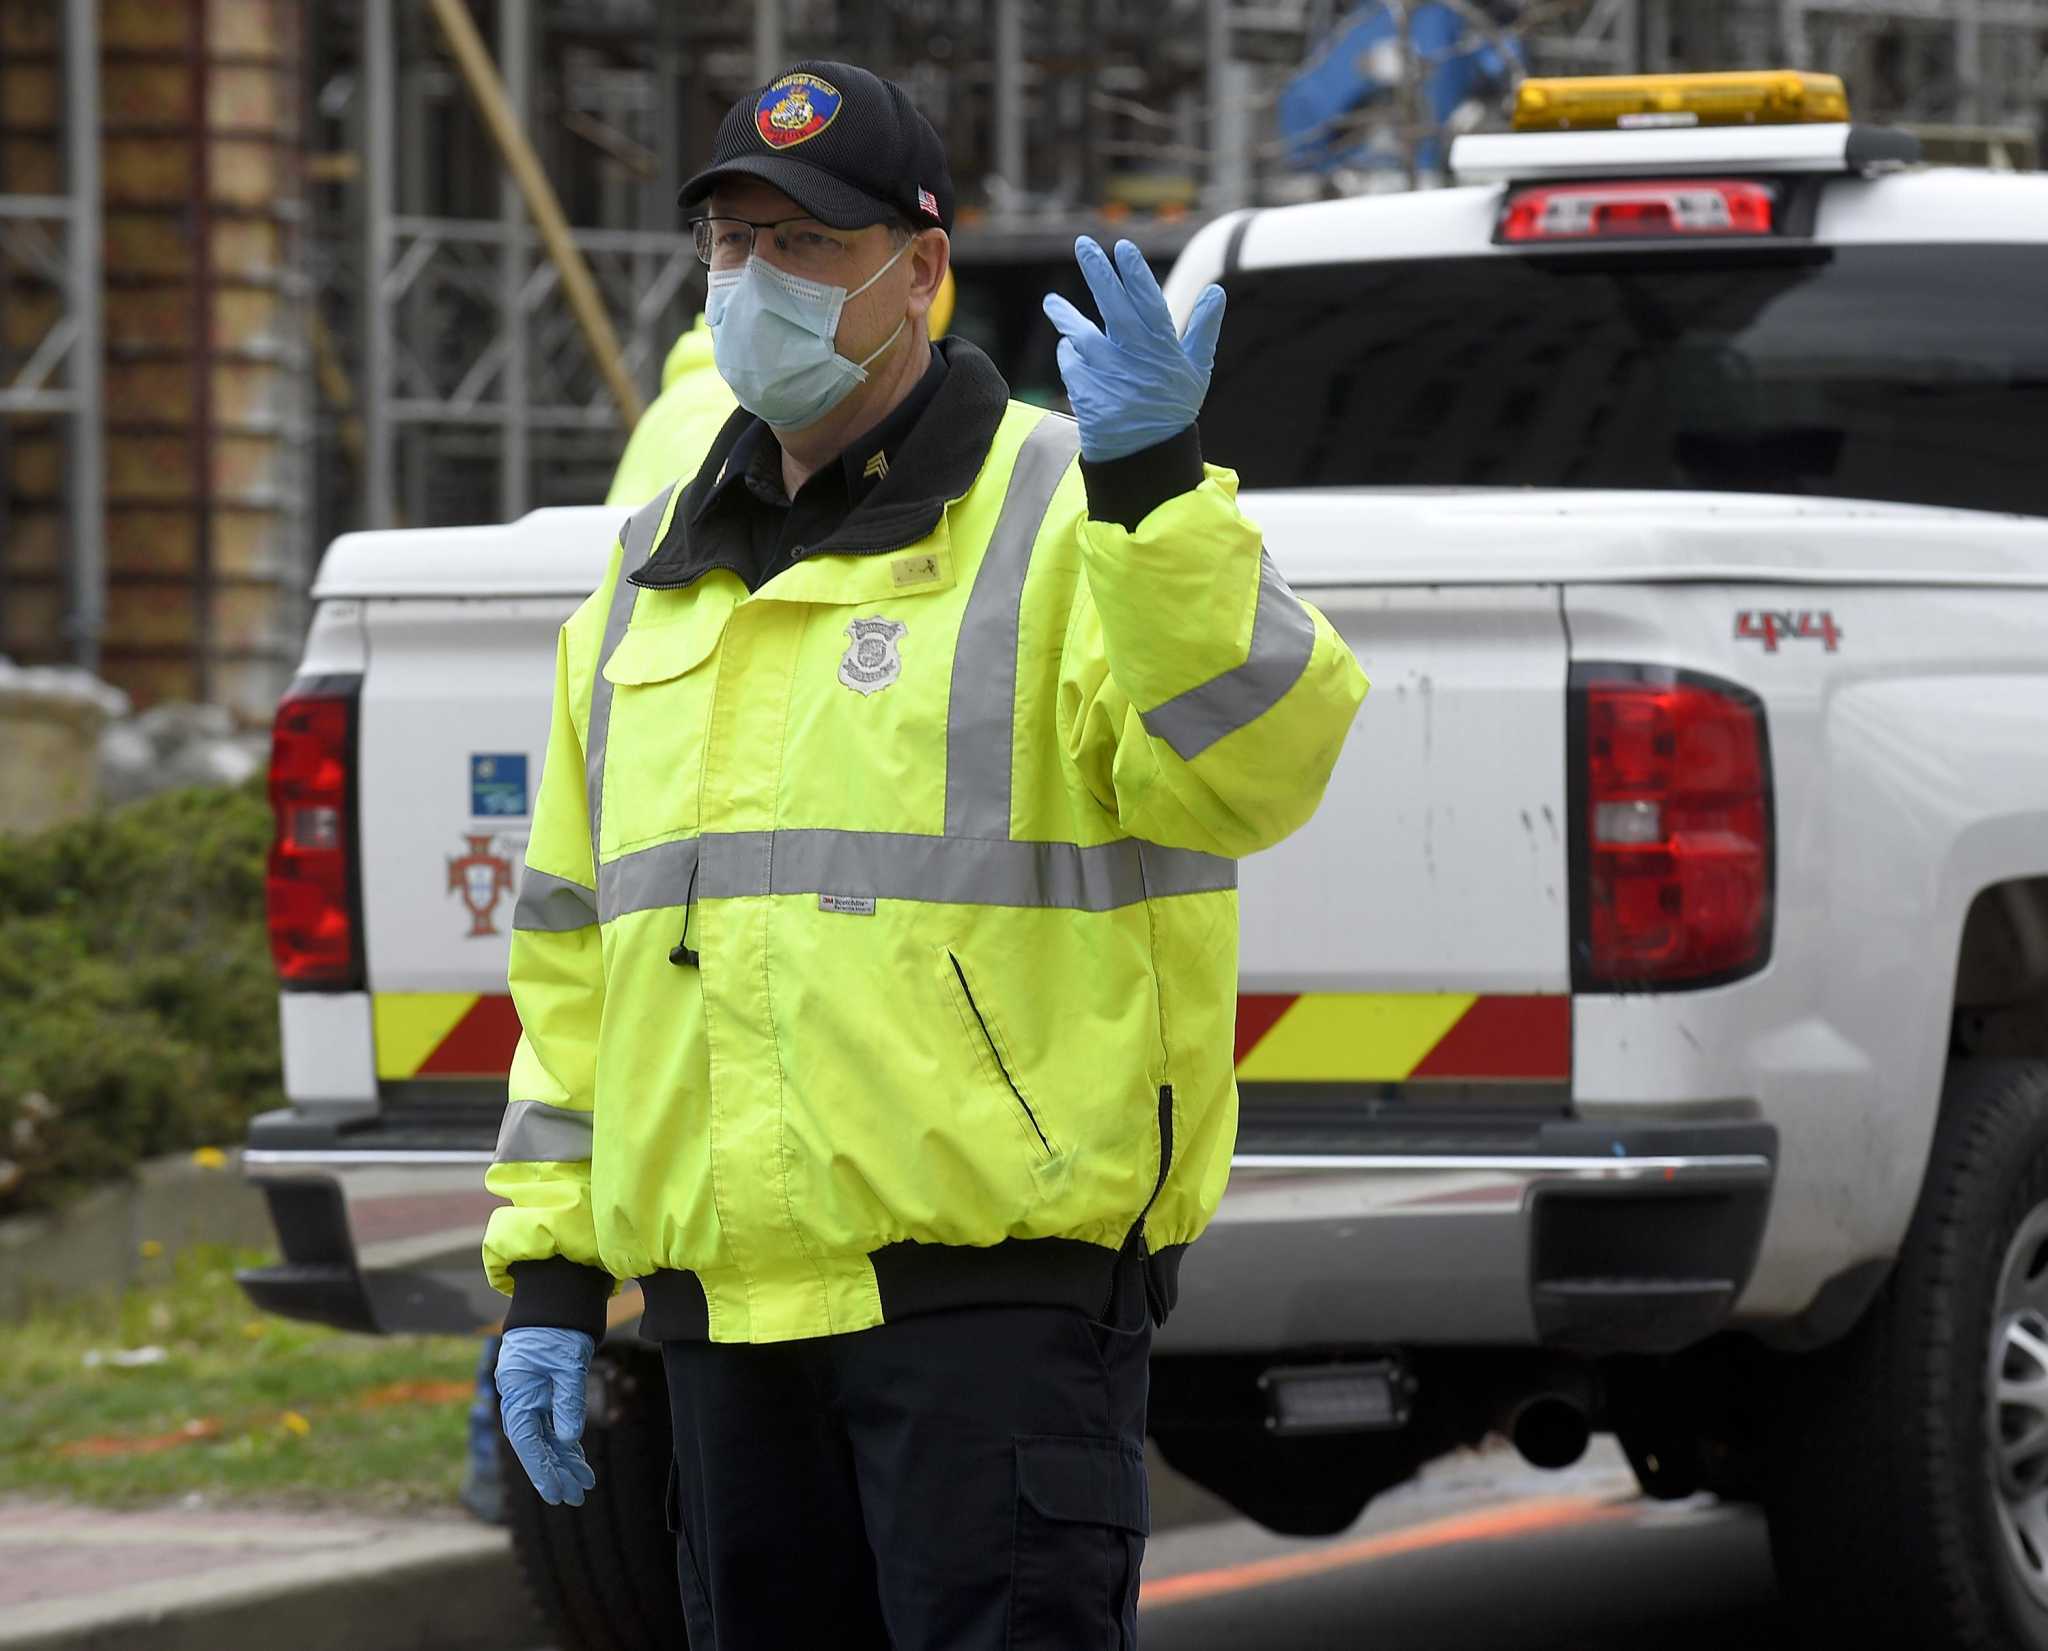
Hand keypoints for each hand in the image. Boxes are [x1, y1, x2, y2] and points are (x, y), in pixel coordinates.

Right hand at [495, 1327, 597, 1506]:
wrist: (555, 1299)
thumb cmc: (558, 1328)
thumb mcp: (567, 1364)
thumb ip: (568, 1401)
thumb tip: (568, 1439)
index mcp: (517, 1394)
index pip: (527, 1441)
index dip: (541, 1470)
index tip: (556, 1493)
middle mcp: (520, 1399)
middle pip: (536, 1444)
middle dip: (555, 1472)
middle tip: (575, 1497)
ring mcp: (531, 1396)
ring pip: (547, 1436)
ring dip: (564, 1460)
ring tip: (585, 1484)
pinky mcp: (544, 1391)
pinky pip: (553, 1424)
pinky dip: (566, 1442)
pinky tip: (577, 1459)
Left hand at [1041, 236, 1226, 462]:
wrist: (1146, 458)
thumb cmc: (1172, 408)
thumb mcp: (1196, 372)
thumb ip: (1203, 330)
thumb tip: (1216, 293)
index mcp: (1164, 350)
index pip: (1148, 303)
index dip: (1134, 274)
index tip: (1123, 248)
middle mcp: (1135, 359)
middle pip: (1114, 307)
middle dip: (1099, 273)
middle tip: (1084, 245)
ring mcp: (1109, 377)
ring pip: (1082, 335)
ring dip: (1066, 316)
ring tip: (1051, 303)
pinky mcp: (1086, 394)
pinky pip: (1071, 364)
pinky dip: (1070, 354)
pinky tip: (1072, 350)